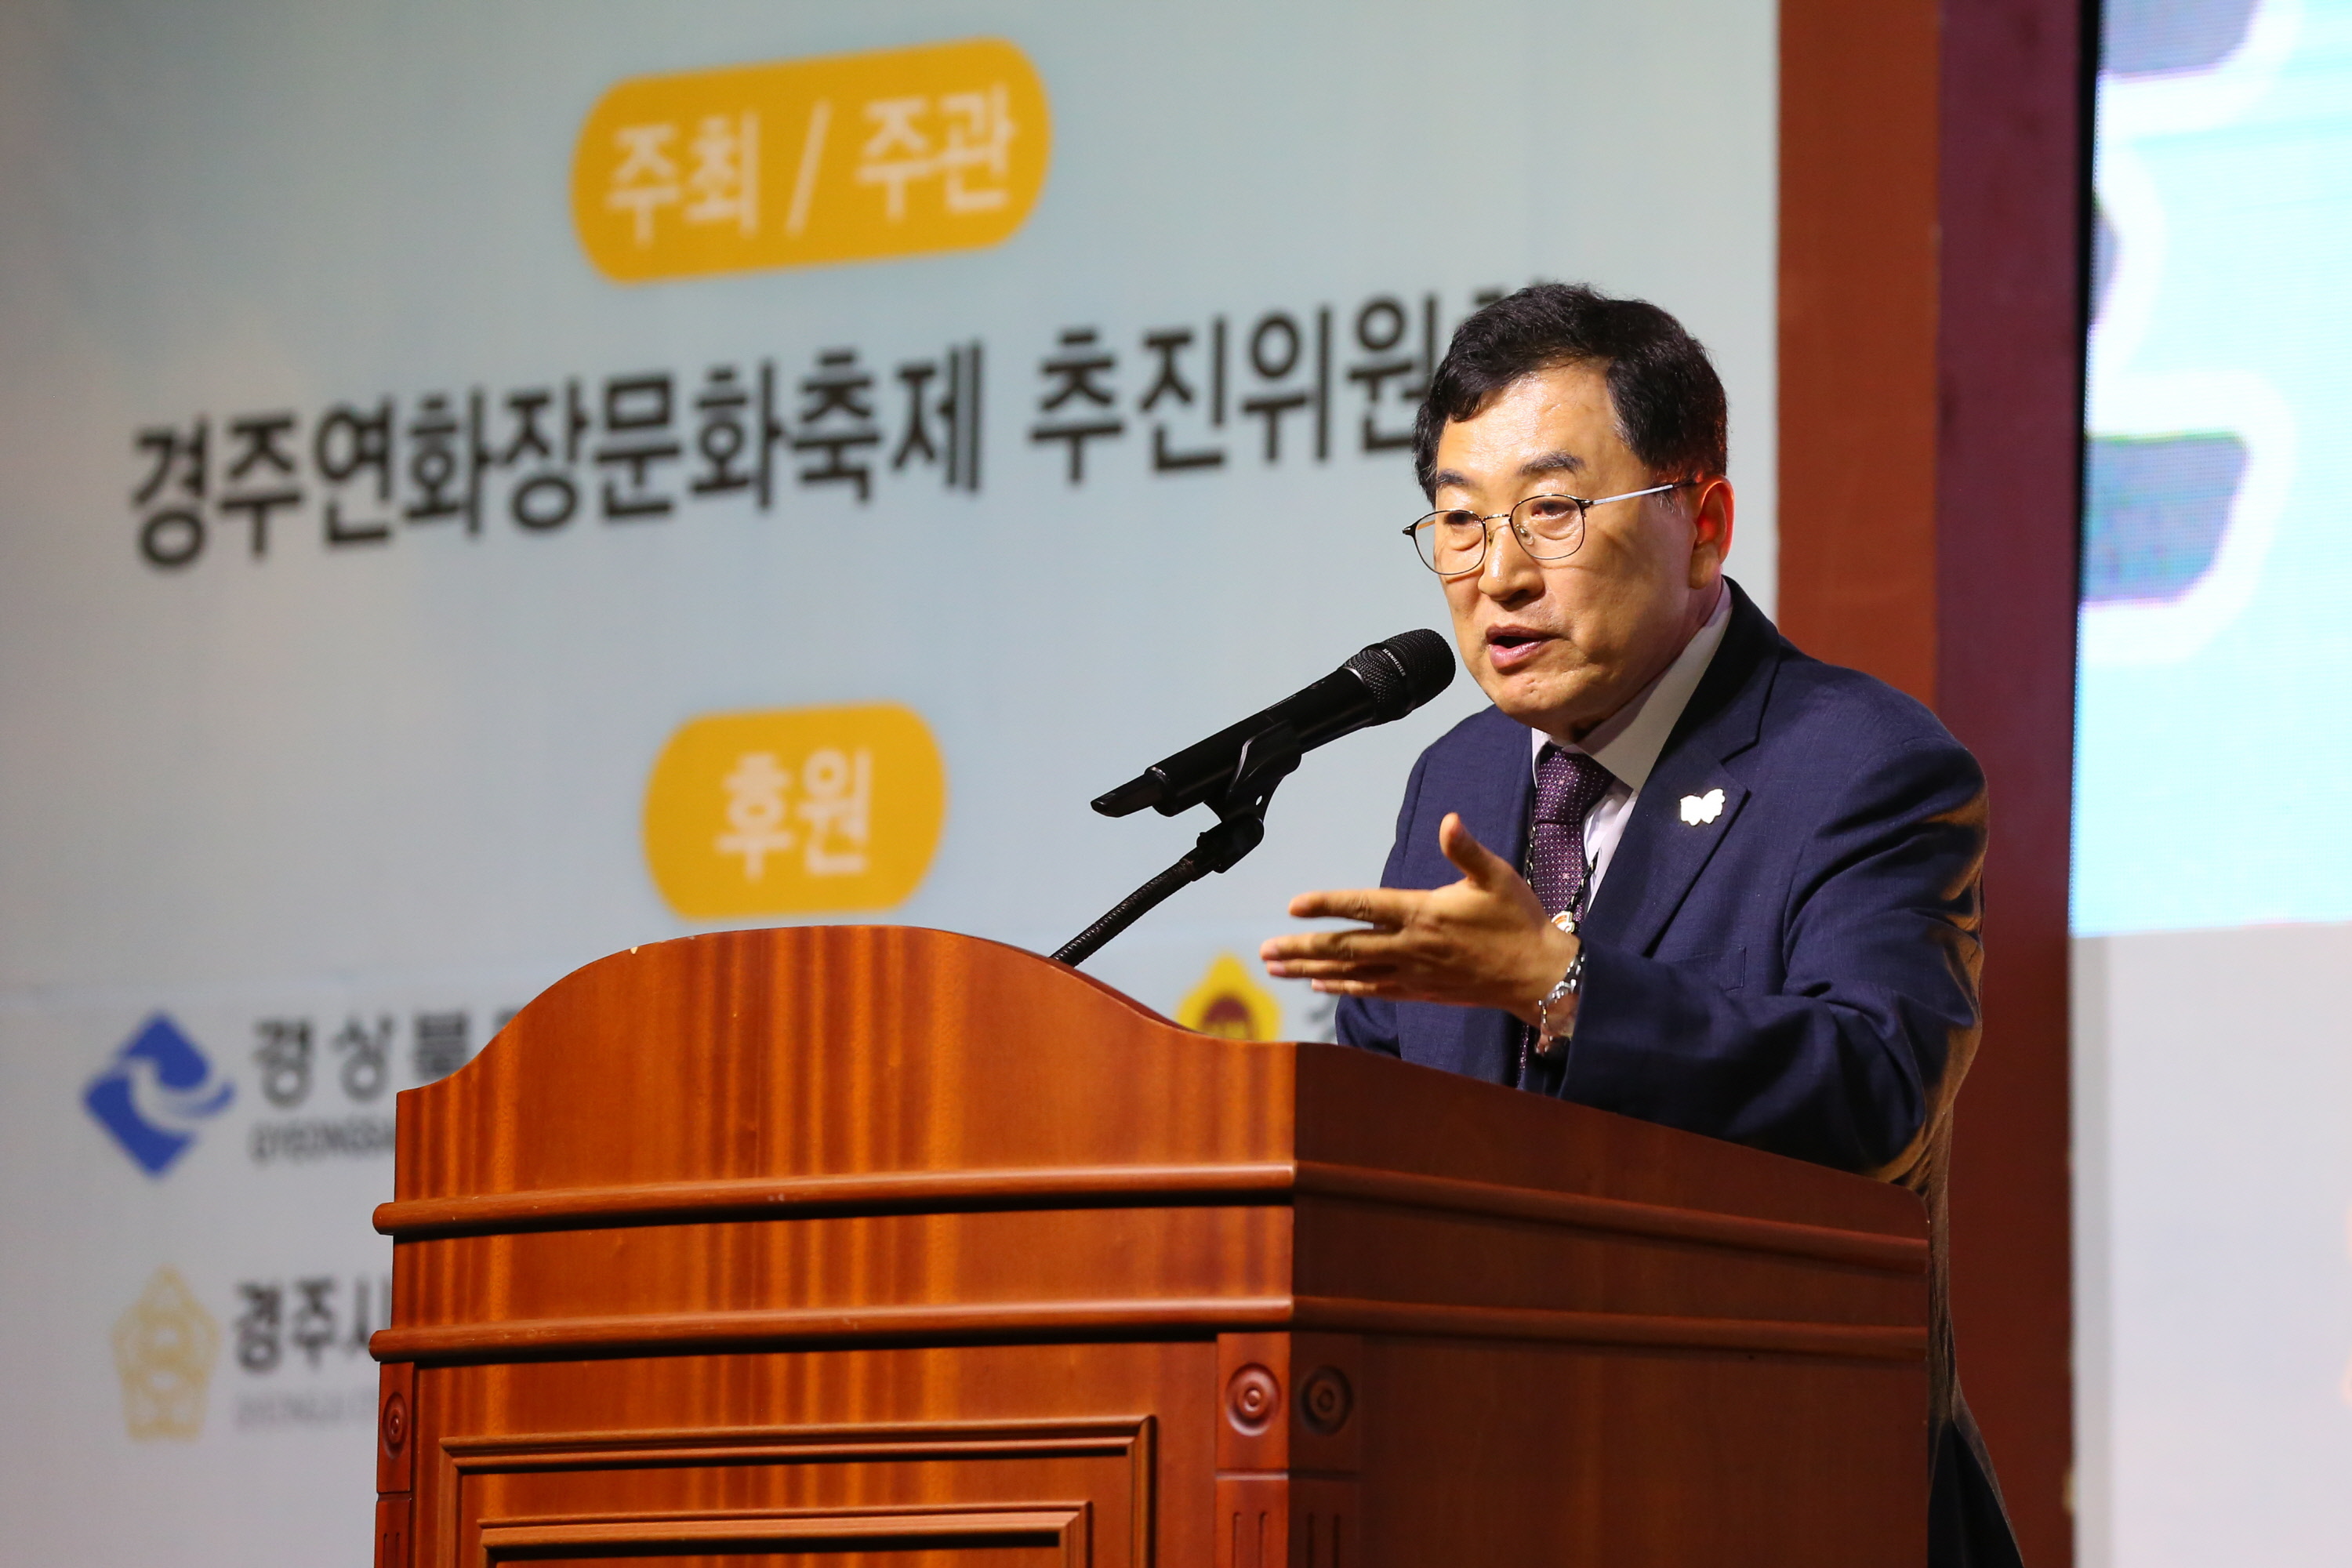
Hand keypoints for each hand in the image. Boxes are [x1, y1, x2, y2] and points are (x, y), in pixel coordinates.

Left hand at [1259, 813, 1577, 1023]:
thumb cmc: (1517, 921)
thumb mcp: (1496, 877)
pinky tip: (1320, 987)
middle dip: (1302, 949)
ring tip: (1277, 969)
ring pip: (1351, 973)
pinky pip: (1372, 991)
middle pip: (1345, 948)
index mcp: (1422, 913)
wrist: (1539, 975)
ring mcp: (1412, 973)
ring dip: (1311, 971)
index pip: (1363, 907)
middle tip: (1265, 950)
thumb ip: (1465, 850)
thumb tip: (1449, 820)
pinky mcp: (1420, 992)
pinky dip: (1343, 988)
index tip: (1293, 906)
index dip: (1327, 906)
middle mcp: (1410, 946)